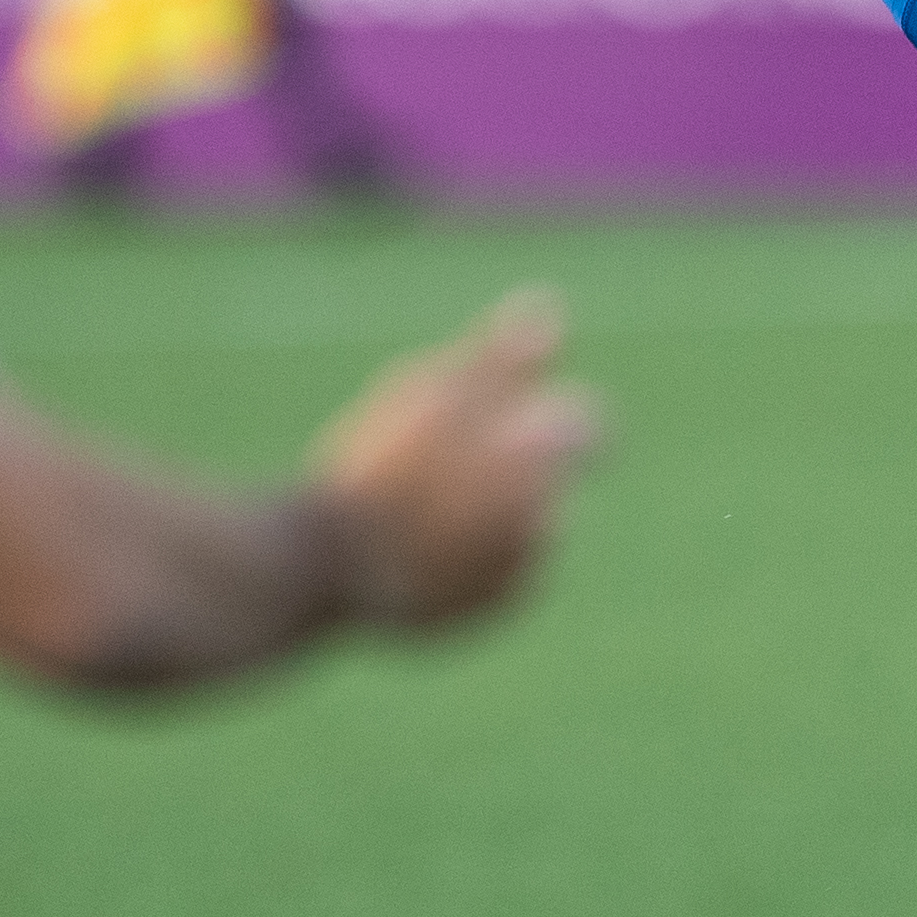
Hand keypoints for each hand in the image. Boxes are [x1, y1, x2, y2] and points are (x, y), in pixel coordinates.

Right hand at [304, 290, 603, 630]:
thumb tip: (548, 307)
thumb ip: (501, 359)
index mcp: (543, 457)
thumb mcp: (435, 393)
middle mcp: (547, 519)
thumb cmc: (382, 467)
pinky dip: (465, 558)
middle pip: (546, 479)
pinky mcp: (494, 608)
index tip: (527, 415)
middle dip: (510, 467)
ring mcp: (522, 570)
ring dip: (486, 515)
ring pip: (521, 527)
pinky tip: (414, 548)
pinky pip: (493, 572)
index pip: (582, 424)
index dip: (553, 414)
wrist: (334, 563)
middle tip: (446, 462)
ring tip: (419, 506)